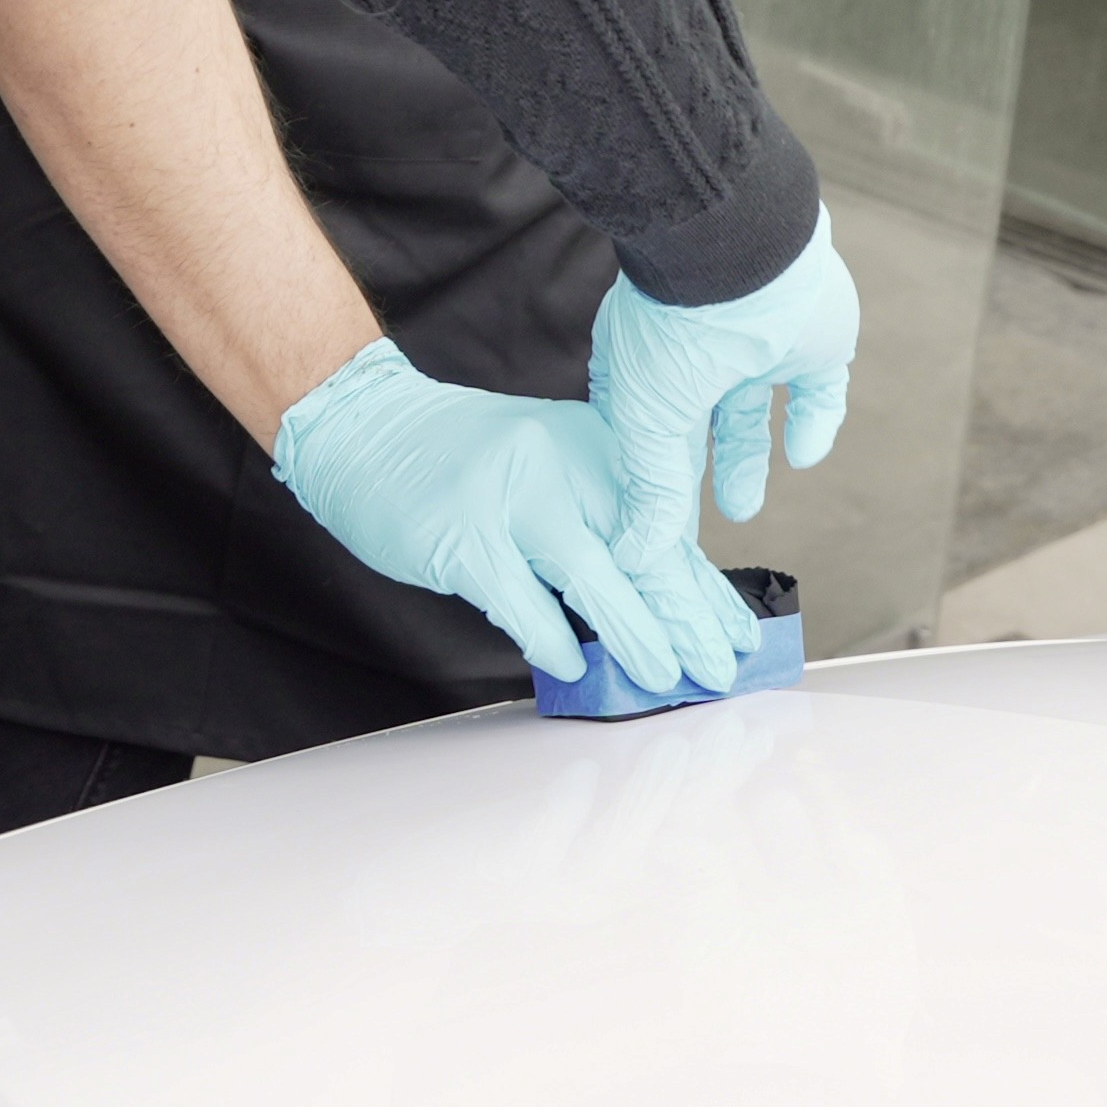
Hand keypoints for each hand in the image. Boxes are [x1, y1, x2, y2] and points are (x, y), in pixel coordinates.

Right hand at [269, 338, 753, 699]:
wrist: (366, 426)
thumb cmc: (467, 462)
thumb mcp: (552, 470)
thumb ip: (603, 525)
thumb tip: (665, 608)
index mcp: (596, 447)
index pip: (666, 527)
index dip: (706, 589)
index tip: (740, 638)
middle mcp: (563, 463)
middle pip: (643, 550)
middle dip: (689, 619)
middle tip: (719, 671)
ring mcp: (512, 496)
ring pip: (593, 575)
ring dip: (636, 634)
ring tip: (667, 679)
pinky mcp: (463, 534)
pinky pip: (520, 600)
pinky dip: (550, 639)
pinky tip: (574, 671)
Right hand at [596, 207, 855, 526]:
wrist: (743, 254)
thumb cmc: (672, 331)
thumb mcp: (648, 422)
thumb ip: (651, 488)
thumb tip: (635, 555)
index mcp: (645, 361)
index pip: (645, 431)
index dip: (648, 478)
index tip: (650, 527)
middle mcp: (699, 349)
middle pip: (699, 425)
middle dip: (698, 472)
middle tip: (695, 520)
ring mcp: (758, 342)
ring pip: (751, 409)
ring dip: (748, 459)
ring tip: (743, 506)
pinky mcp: (813, 340)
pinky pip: (819, 388)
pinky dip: (814, 421)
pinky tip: (804, 455)